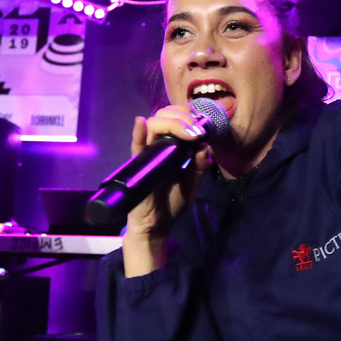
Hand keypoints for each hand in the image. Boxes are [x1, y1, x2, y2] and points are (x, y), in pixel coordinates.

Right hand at [121, 105, 213, 276]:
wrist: (157, 226)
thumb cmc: (172, 204)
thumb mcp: (192, 185)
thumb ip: (199, 168)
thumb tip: (205, 146)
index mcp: (172, 148)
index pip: (177, 120)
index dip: (189, 115)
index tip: (202, 121)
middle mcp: (159, 146)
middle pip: (166, 117)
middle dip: (184, 116)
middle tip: (198, 126)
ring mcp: (148, 154)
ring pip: (154, 125)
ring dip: (173, 122)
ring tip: (189, 130)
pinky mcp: (138, 165)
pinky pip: (136, 147)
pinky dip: (138, 134)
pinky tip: (140, 123)